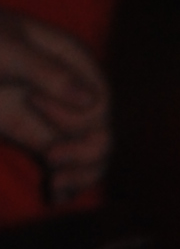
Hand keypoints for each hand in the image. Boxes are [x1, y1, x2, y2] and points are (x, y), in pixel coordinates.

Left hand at [0, 11, 110, 201]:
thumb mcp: (7, 51)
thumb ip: (48, 72)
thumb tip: (90, 100)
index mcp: (72, 59)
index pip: (99, 99)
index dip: (76, 112)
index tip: (33, 100)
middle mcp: (72, 90)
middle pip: (101, 131)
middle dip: (83, 152)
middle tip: (51, 159)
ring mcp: (58, 116)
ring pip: (92, 154)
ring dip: (81, 175)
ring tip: (57, 187)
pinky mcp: (41, 138)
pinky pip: (68, 166)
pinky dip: (68, 184)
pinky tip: (56, 196)